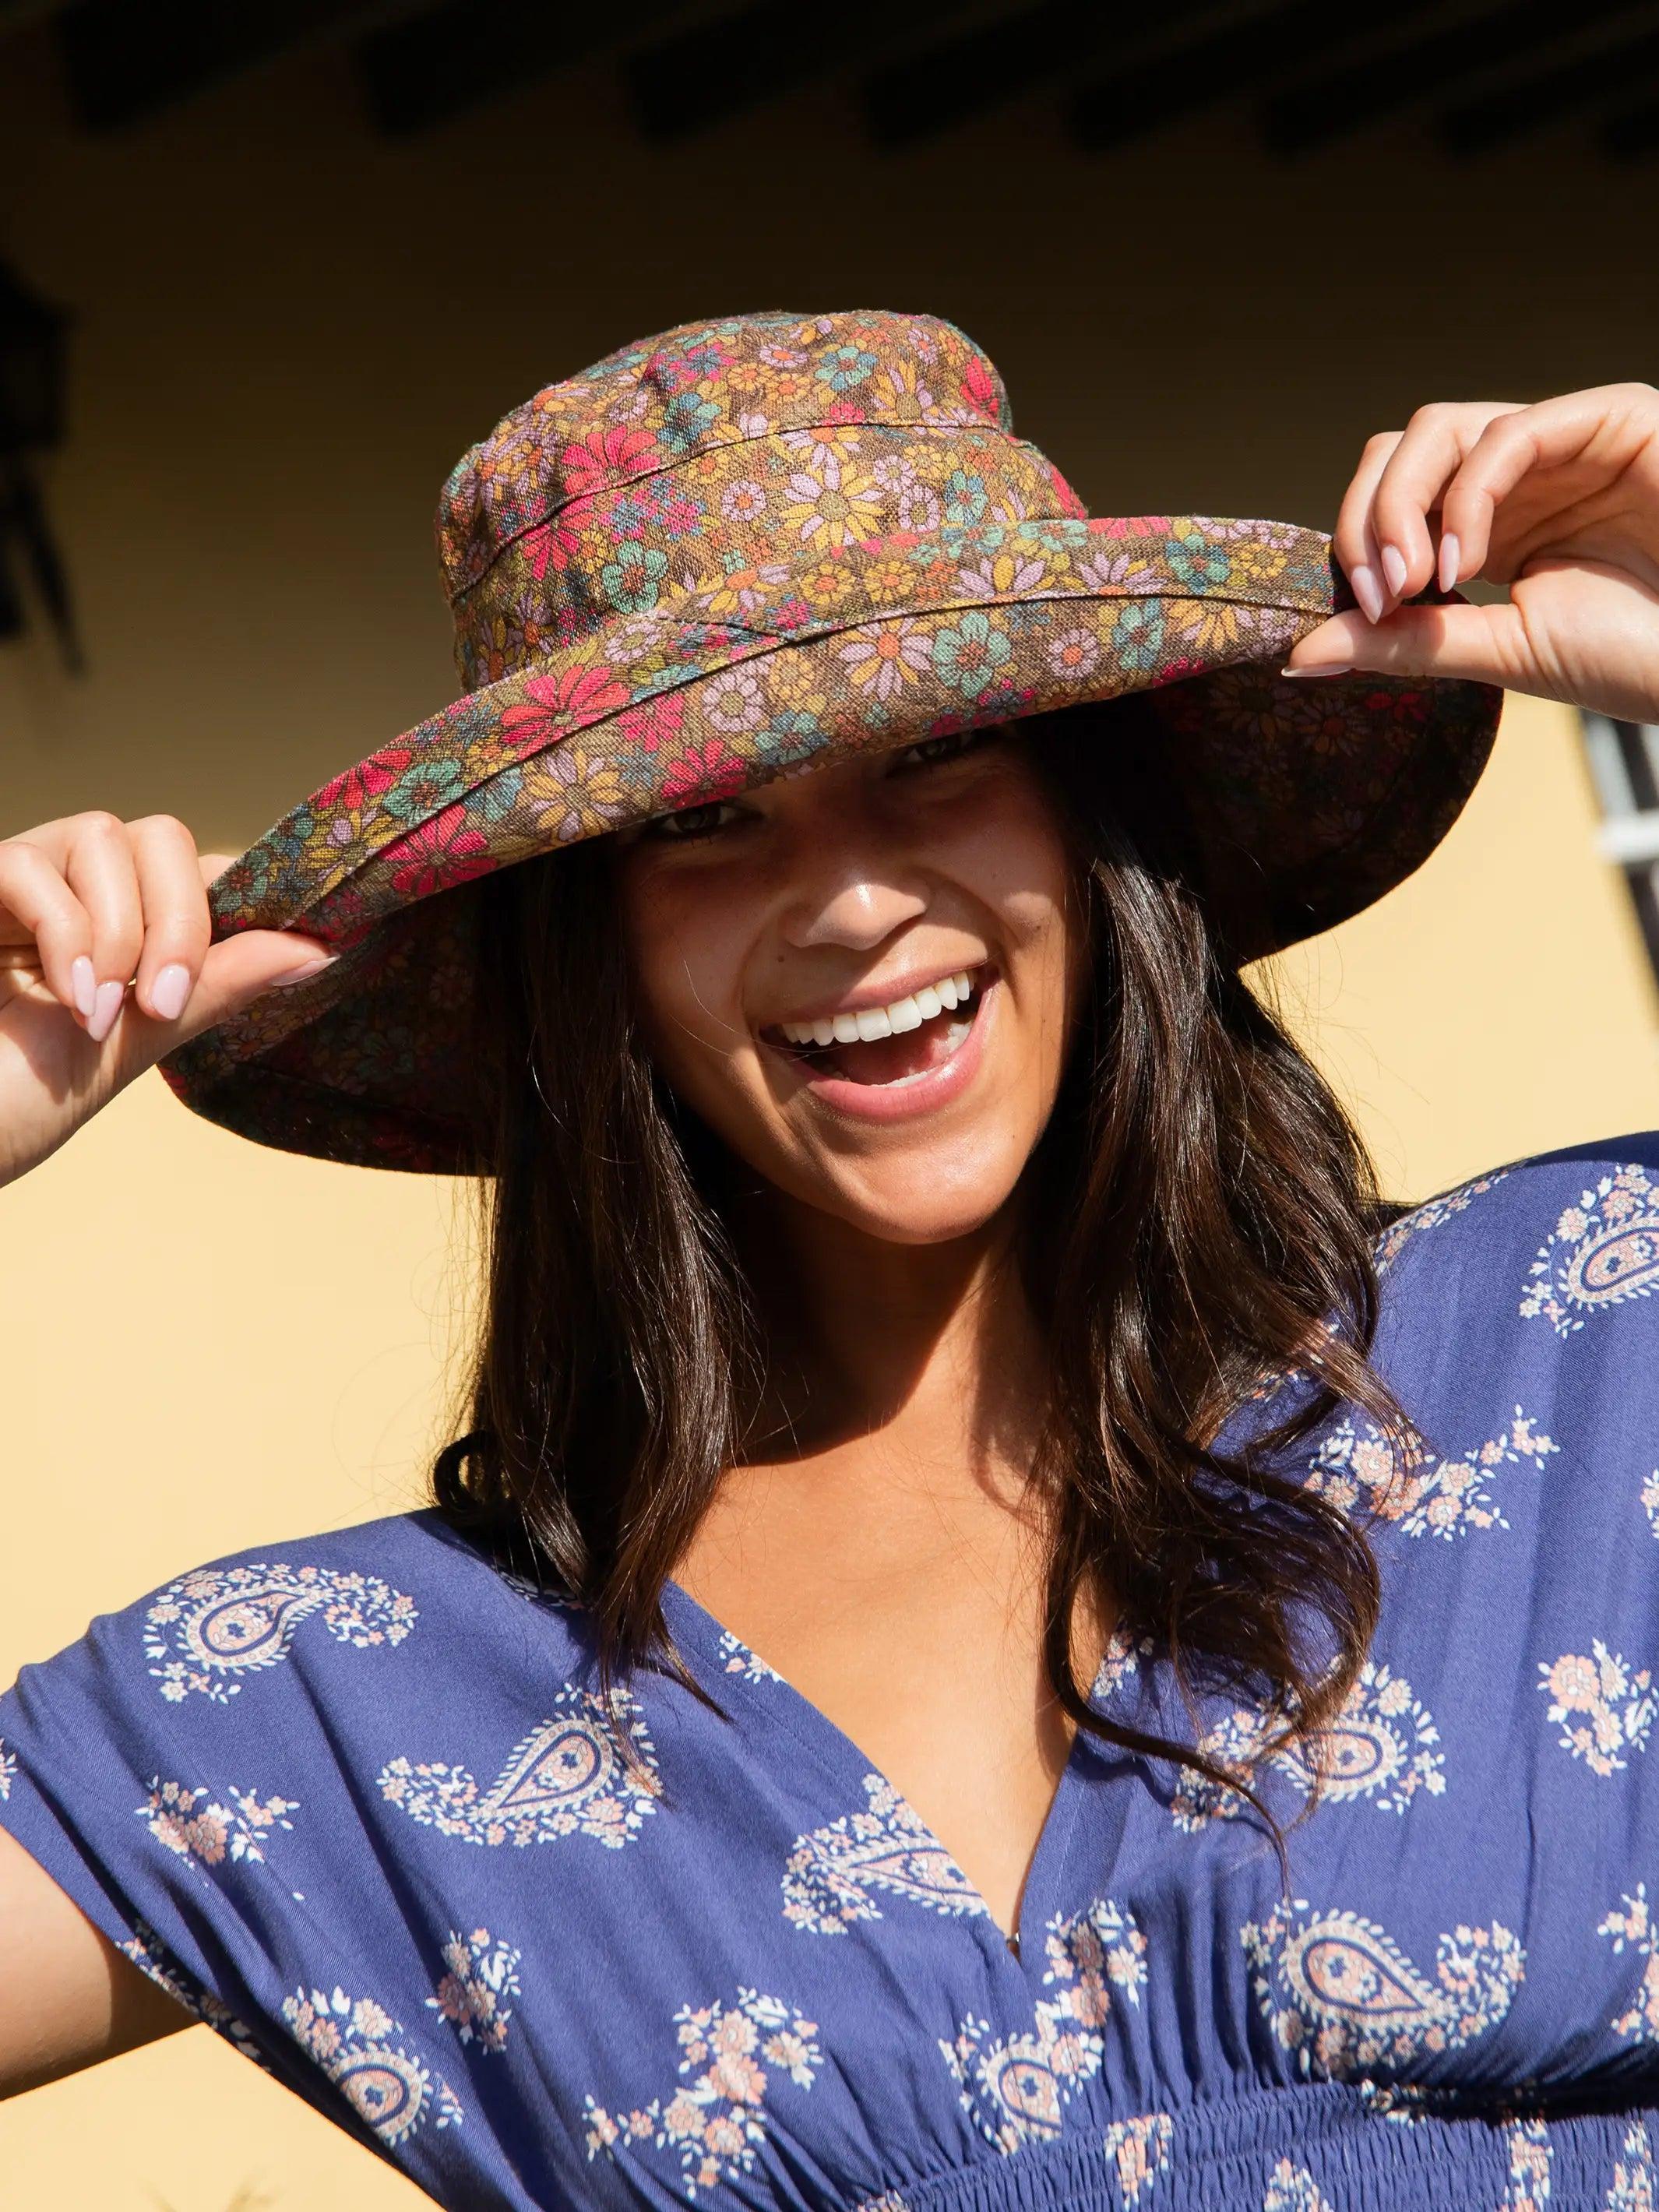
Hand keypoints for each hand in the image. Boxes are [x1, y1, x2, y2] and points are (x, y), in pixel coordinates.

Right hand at [0, 810, 335, 1188]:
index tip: (297, 951)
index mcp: (112, 921)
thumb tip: (320, 949)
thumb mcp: (136, 1039)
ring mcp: (11, 882)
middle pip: (162, 836)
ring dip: (120, 933)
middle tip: (159, 1005)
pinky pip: (28, 866)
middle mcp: (64, 888)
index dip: (244, 902)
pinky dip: (68, 934)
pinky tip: (70, 1000)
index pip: (197, 871)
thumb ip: (213, 986)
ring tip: (97, 1015)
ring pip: (103, 835)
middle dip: (181, 922)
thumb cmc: (14, 1100)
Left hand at [1284, 382, 1658, 722]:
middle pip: (1395, 451)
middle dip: (1365, 520)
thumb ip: (1406, 644)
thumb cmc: (1634, 658)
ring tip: (1421, 581)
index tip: (1365, 614)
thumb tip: (1299, 654)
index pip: (1385, 499)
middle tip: (1383, 595)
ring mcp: (1558, 440)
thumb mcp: (1502, 651)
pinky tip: (1464, 561)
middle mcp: (1515, 474)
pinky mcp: (1606, 417)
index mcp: (1486, 523)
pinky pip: (1508, 435)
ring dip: (1402, 507)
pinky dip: (1466, 497)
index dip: (1356, 546)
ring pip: (1435, 430)